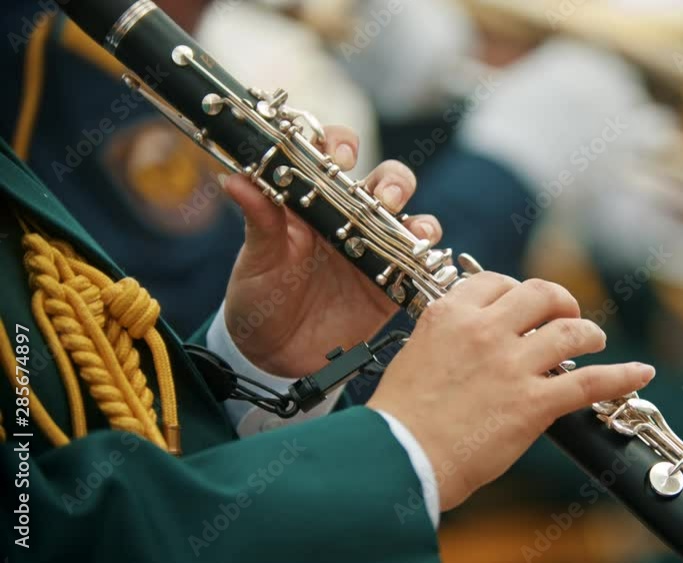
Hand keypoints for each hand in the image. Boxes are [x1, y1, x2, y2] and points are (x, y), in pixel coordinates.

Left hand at [223, 126, 440, 376]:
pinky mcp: (391, 282)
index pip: (334, 156)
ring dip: (414, 214)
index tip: (341, 155)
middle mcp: (349, 218)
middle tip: (382, 198)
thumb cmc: (259, 297)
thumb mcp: (257, 259)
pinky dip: (427, 254)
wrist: (273, 355)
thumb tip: (234, 180)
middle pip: (385, 180)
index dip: (343, 144)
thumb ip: (258, 219)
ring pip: (408, 215)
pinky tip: (420, 256)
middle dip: (392, 181)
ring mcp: (374, 249)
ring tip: (406, 226)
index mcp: (313, 202)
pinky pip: (419, 260)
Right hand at [368, 273, 655, 510]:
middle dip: (560, 300)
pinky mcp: (534, 402)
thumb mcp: (416, 354)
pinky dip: (621, 376)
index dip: (516, 291)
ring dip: (589, 333)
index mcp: (450, 315)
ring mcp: (513, 364)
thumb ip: (448, 337)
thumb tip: (471, 338)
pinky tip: (641, 373)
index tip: (523, 306)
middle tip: (566, 314)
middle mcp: (485, 330)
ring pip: (570, 331)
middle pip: (540, 293)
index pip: (495, 282)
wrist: (401, 457)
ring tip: (595, 340)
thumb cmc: (402, 417)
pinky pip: (590, 382)